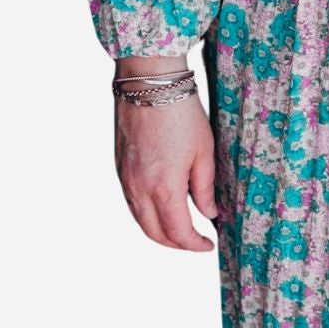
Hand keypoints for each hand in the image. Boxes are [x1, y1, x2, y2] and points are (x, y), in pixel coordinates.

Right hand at [113, 81, 219, 251]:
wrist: (148, 83)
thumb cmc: (180, 113)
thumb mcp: (204, 151)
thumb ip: (205, 188)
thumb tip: (208, 213)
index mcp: (163, 188)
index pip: (178, 233)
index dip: (194, 245)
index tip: (209, 244)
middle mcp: (139, 189)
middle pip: (155, 234)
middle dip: (177, 244)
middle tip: (196, 242)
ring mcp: (125, 179)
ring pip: (140, 221)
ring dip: (160, 232)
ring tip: (181, 227)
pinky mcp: (119, 168)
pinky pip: (132, 203)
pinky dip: (146, 215)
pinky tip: (161, 207)